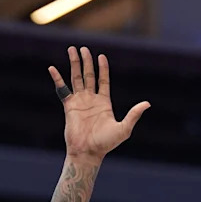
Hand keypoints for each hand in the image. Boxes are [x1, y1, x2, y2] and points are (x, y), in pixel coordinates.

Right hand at [49, 47, 148, 162]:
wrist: (88, 153)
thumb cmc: (106, 144)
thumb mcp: (124, 129)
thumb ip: (134, 115)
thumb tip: (147, 104)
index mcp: (104, 102)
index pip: (103, 80)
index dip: (103, 68)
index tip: (101, 56)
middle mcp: (91, 99)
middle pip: (88, 75)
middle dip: (86, 62)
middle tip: (84, 48)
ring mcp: (80, 102)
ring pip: (76, 78)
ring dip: (74, 64)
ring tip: (72, 50)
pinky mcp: (69, 106)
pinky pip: (62, 89)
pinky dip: (57, 79)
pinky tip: (52, 68)